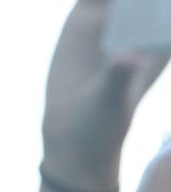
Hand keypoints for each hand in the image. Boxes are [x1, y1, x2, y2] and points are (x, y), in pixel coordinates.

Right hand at [42, 0, 168, 185]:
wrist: (75, 133)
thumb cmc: (104, 122)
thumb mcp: (113, 102)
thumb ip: (118, 78)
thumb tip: (123, 60)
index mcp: (162, 34)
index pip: (165, 7)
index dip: (159, 2)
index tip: (148, 1)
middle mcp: (142, 19)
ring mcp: (115, 15)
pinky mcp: (86, 17)